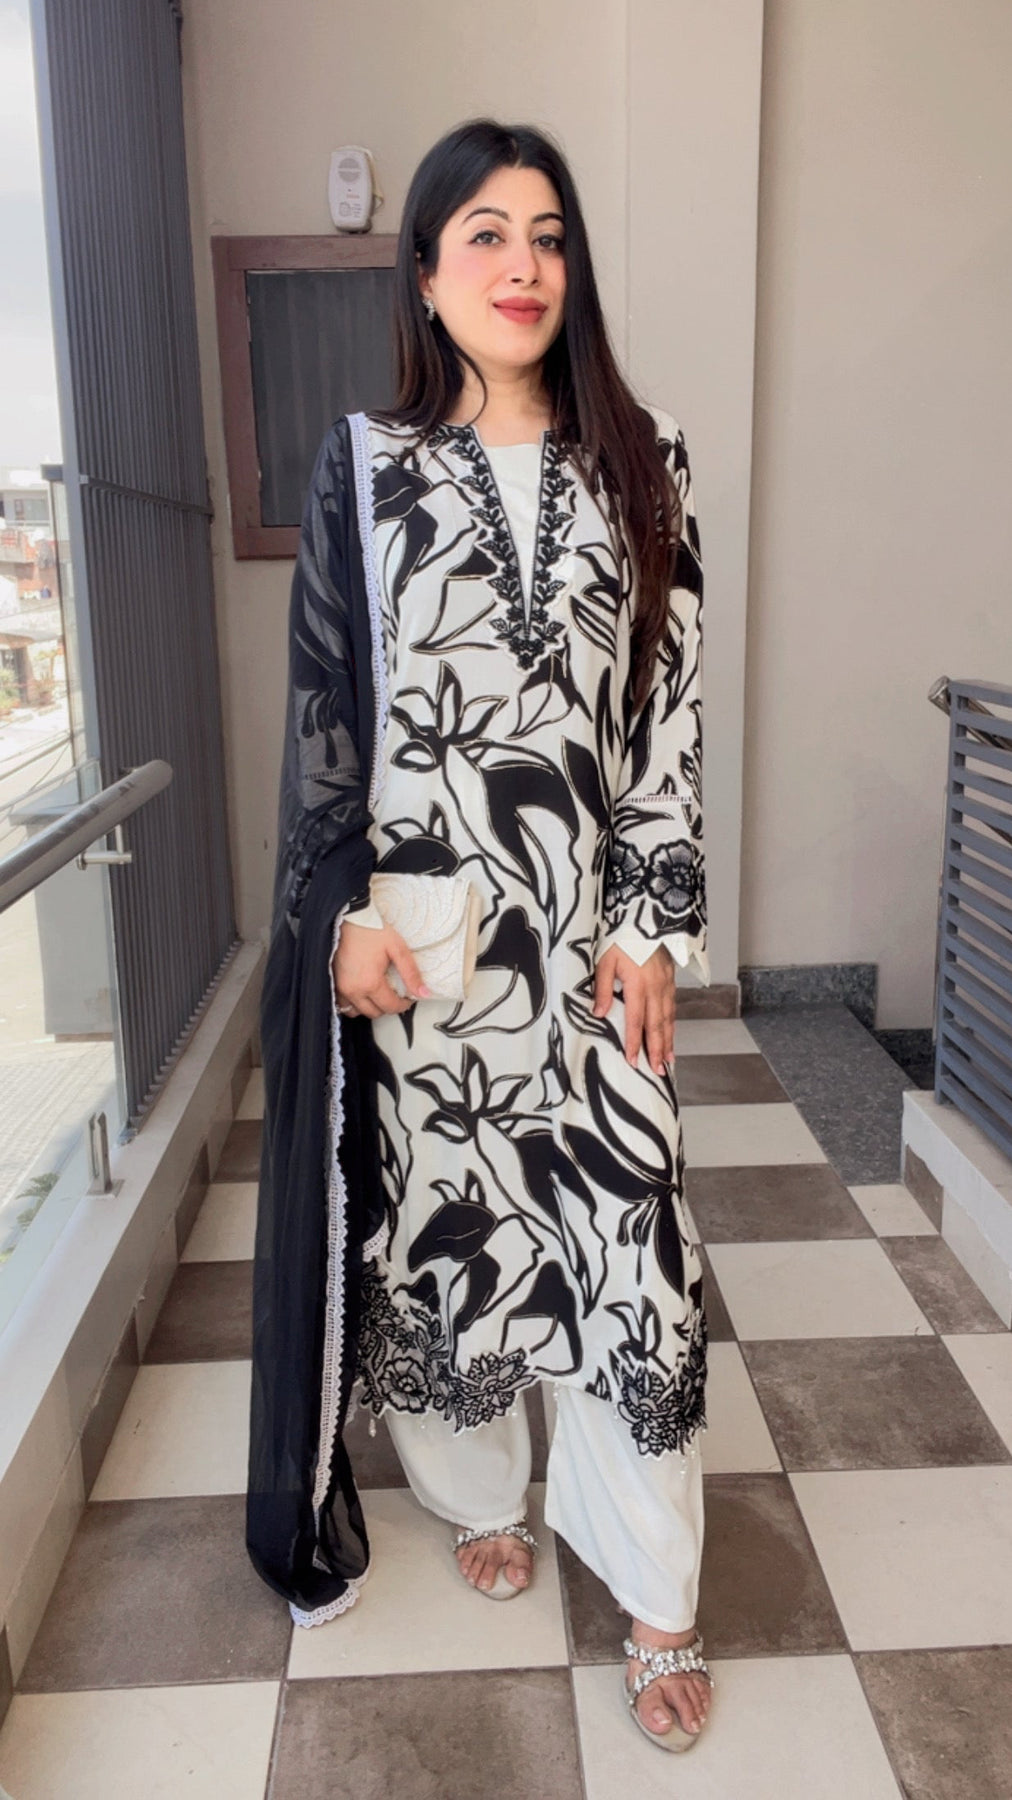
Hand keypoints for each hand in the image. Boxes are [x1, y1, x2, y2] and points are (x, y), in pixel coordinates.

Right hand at [331, 920, 430, 1018]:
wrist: (348, 917)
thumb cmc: (370, 929)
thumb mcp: (397, 948)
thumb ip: (411, 973)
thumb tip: (423, 992)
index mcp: (370, 982)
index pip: (391, 1007)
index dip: (403, 1005)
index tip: (408, 998)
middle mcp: (353, 989)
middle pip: (374, 1013)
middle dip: (388, 1006)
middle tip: (395, 994)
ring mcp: (340, 987)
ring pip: (357, 1011)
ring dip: (369, 1007)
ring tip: (378, 994)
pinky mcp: (333, 982)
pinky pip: (343, 1004)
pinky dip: (354, 1003)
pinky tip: (362, 992)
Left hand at [592, 943, 675, 1073]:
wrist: (647, 916)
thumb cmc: (622, 937)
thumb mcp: (606, 960)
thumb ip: (603, 988)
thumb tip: (599, 1014)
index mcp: (639, 985)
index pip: (635, 1021)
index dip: (634, 1042)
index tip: (633, 1061)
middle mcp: (656, 988)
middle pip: (657, 1025)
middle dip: (657, 1050)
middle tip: (657, 1071)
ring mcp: (667, 984)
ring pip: (668, 1018)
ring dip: (668, 1041)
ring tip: (668, 1060)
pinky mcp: (671, 979)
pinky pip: (672, 1007)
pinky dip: (672, 1024)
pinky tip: (671, 1035)